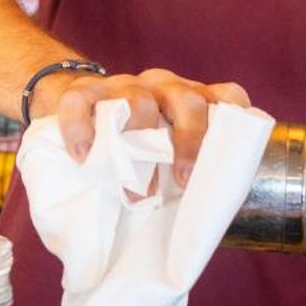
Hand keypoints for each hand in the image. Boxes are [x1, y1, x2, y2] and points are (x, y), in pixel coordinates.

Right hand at [34, 67, 250, 183]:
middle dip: (189, 142)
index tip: (229, 157)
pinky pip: (80, 101)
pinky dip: (80, 128)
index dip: (234, 121)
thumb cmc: (132, 142)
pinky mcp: (83, 89)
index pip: (226, 96)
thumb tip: (202, 220)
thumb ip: (184, 169)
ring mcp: (123, 84)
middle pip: (187, 101)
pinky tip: (83, 155)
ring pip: (138, 101)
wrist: (71, 109)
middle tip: (183, 182)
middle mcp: (163, 86)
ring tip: (134, 192)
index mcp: (191, 99)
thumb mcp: (165, 149)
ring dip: (138, 150)